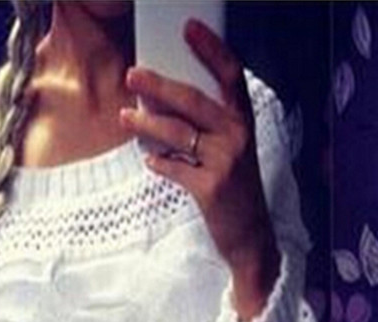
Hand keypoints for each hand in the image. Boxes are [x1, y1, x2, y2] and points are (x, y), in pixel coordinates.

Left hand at [119, 19, 280, 321]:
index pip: (231, 76)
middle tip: (132, 75)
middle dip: (158, 85)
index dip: (211, 49)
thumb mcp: (234, 153)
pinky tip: (150, 161)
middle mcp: (238, 138)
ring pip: (177, 133)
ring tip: (126, 118)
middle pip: (193, 100)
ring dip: (146, 124)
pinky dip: (159, 164)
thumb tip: (164, 101)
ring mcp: (226, 164)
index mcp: (245, 123)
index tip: (188, 28)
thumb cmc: (238, 191)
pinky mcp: (211, 189)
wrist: (251, 238)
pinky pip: (174, 168)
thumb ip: (211, 127)